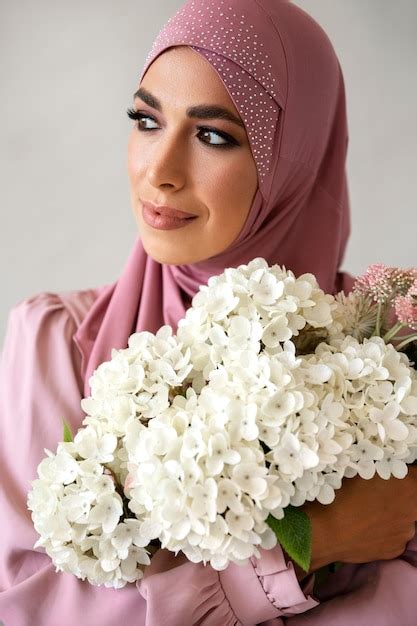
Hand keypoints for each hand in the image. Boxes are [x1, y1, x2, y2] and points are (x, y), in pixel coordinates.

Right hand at [300, 464, 416, 573]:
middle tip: (377, 495)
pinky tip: (366, 528)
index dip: (409, 477)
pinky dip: (385, 532)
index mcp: (409, 486)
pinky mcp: (396, 550)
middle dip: (400, 497)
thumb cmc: (343, 494)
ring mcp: (406, 533)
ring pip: (404, 520)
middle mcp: (413, 511)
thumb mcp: (364, 471)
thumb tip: (394, 472)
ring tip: (368, 514)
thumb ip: (386, 471)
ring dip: (393, 515)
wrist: (328, 531)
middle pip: (413, 500)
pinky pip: (395, 537)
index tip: (396, 477)